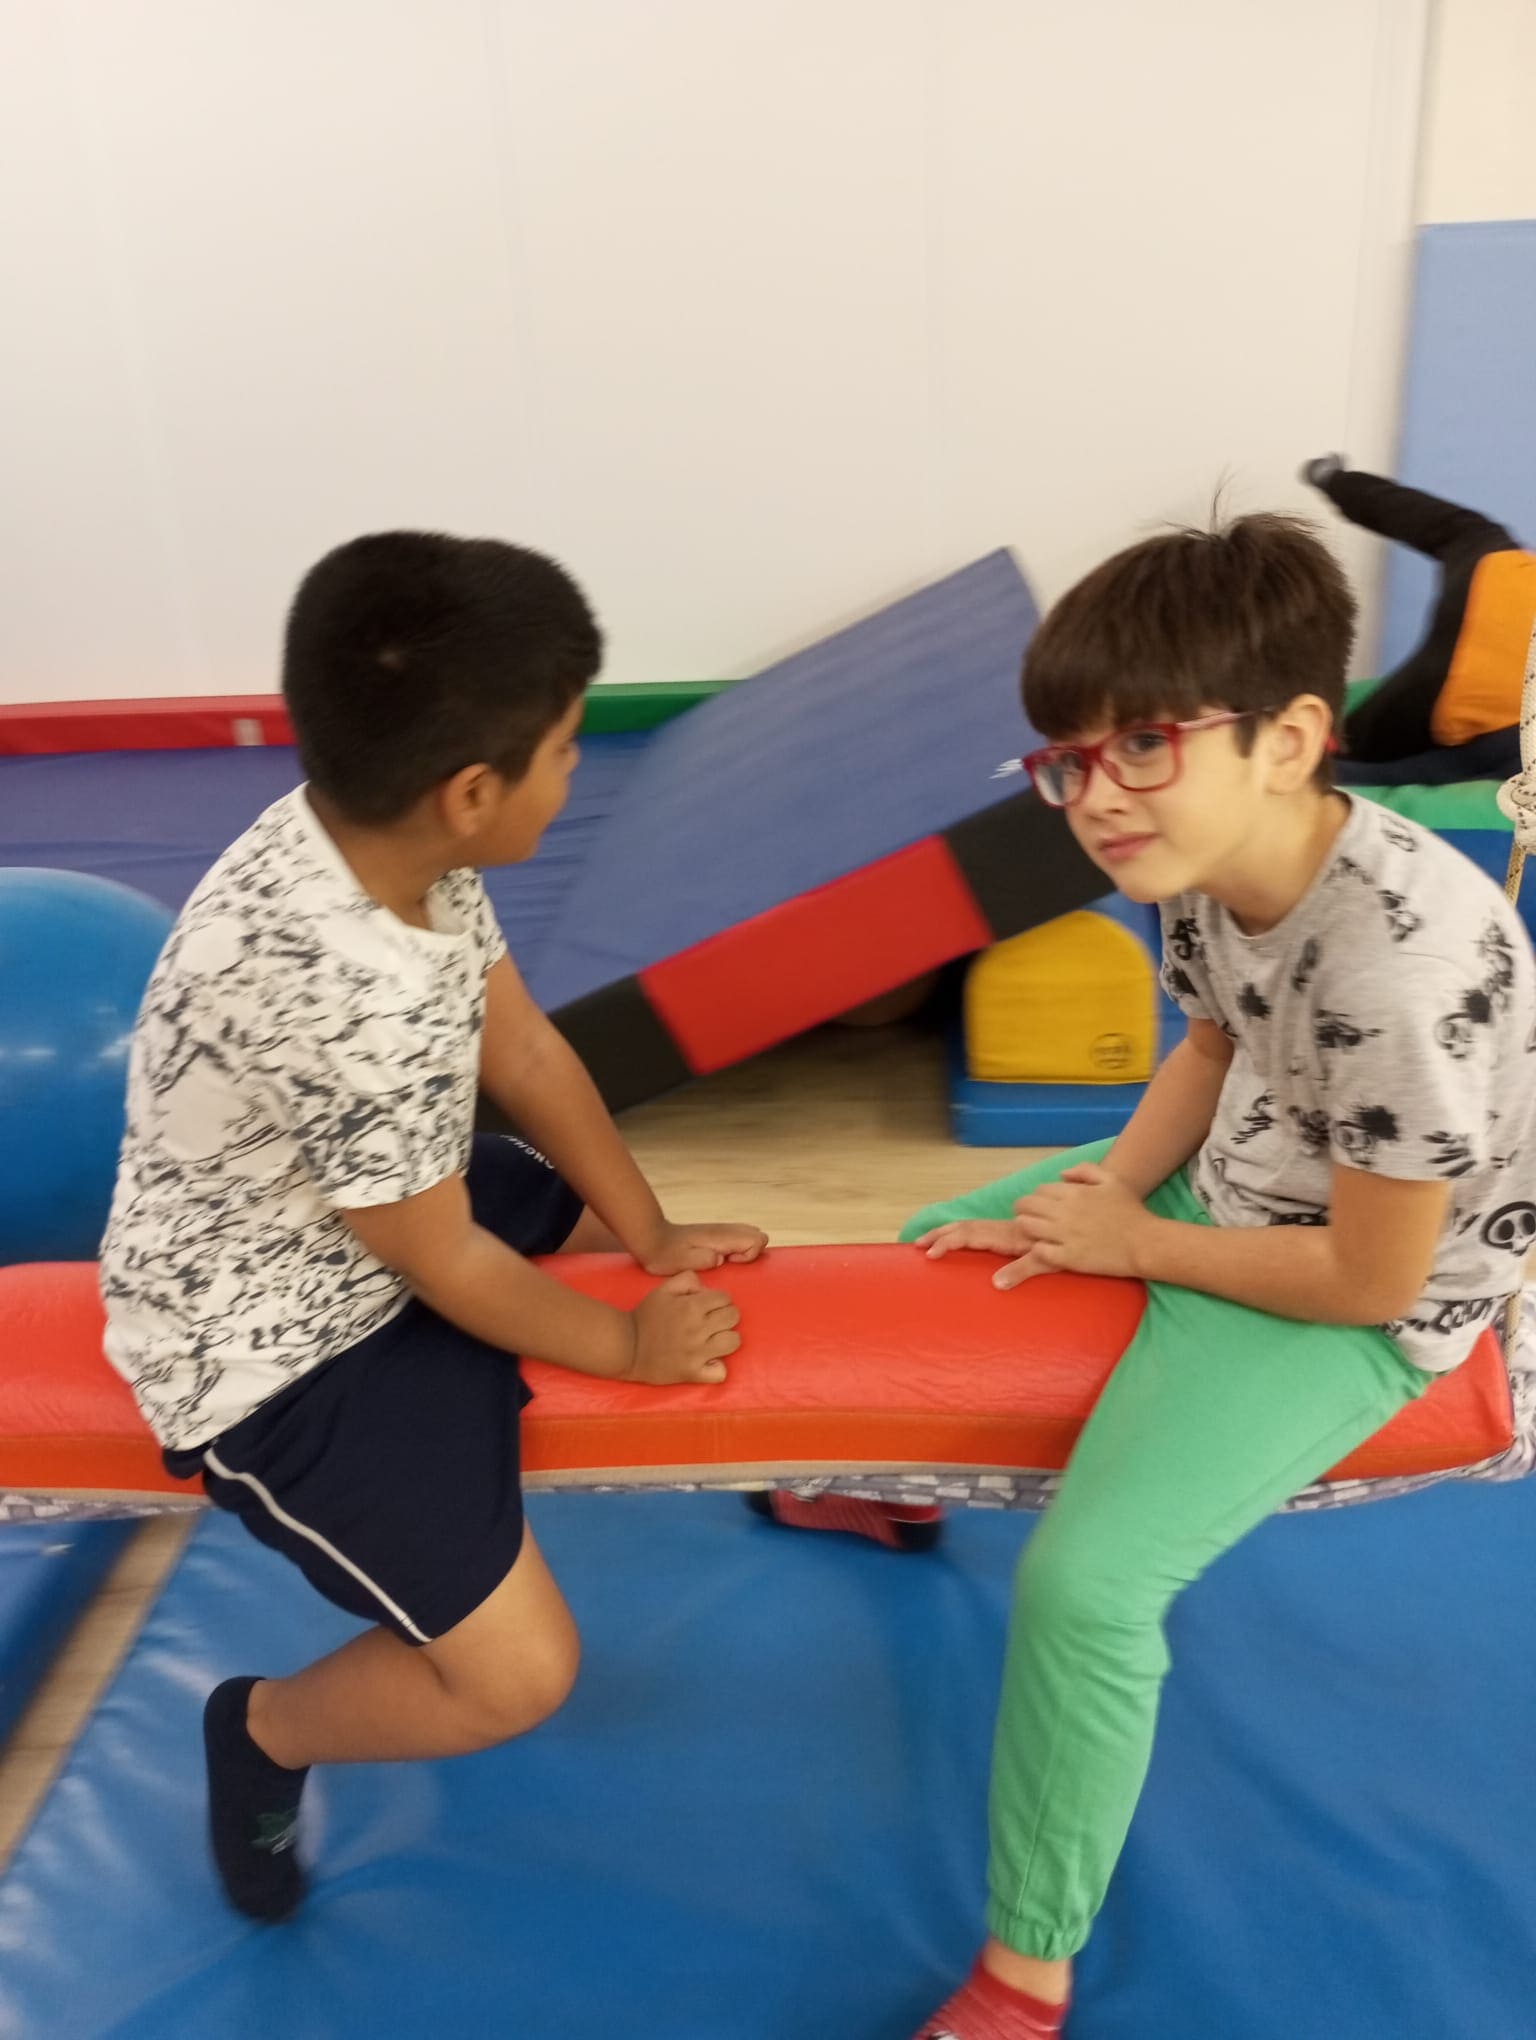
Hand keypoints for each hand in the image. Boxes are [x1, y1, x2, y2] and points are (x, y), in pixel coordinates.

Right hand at [626, 1272, 741, 1384]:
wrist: (626, 1346)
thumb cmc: (645, 1316)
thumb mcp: (663, 1289)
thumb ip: (687, 1280)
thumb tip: (706, 1288)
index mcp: (691, 1306)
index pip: (726, 1298)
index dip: (719, 1300)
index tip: (709, 1307)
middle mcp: (698, 1329)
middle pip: (733, 1317)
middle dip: (725, 1316)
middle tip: (713, 1322)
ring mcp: (697, 1353)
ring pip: (733, 1341)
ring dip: (726, 1338)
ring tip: (714, 1340)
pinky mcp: (693, 1373)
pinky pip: (720, 1372)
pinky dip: (717, 1367)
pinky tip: (709, 1361)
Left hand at [638, 1220, 767, 1274]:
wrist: (652, 1239)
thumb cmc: (666, 1254)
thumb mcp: (682, 1262)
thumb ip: (703, 1259)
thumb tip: (720, 1259)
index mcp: (720, 1236)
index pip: (756, 1239)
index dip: (749, 1255)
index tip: (729, 1262)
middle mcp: (724, 1230)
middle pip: (758, 1234)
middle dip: (752, 1252)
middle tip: (731, 1263)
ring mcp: (721, 1230)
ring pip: (750, 1234)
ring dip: (746, 1250)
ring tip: (726, 1262)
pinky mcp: (716, 1234)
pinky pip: (739, 1237)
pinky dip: (738, 1248)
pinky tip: (721, 1258)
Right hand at [912, 1218, 1060, 1290]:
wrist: (1087, 1223)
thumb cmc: (1070, 1247)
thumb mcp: (1049, 1261)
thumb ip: (1023, 1270)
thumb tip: (995, 1284)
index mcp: (1007, 1236)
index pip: (970, 1235)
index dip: (947, 1242)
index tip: (928, 1253)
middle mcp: (1004, 1230)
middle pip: (965, 1227)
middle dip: (939, 1234)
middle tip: (916, 1244)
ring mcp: (1008, 1230)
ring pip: (972, 1226)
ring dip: (948, 1231)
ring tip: (927, 1240)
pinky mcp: (1014, 1232)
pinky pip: (982, 1229)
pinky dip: (963, 1232)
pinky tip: (957, 1239)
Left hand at [1010, 1163, 1148, 1284]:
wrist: (1145, 1243)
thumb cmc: (1131, 1211)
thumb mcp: (1112, 1180)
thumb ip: (1085, 1170)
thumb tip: (1061, 1175)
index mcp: (1074, 1192)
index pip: (1039, 1190)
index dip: (1038, 1198)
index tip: (1042, 1206)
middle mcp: (1065, 1212)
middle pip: (1026, 1206)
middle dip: (1024, 1211)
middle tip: (1030, 1218)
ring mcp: (1065, 1235)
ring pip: (1026, 1226)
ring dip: (1026, 1228)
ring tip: (1034, 1233)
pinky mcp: (1068, 1258)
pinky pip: (1038, 1251)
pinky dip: (1038, 1248)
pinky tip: (1046, 1249)